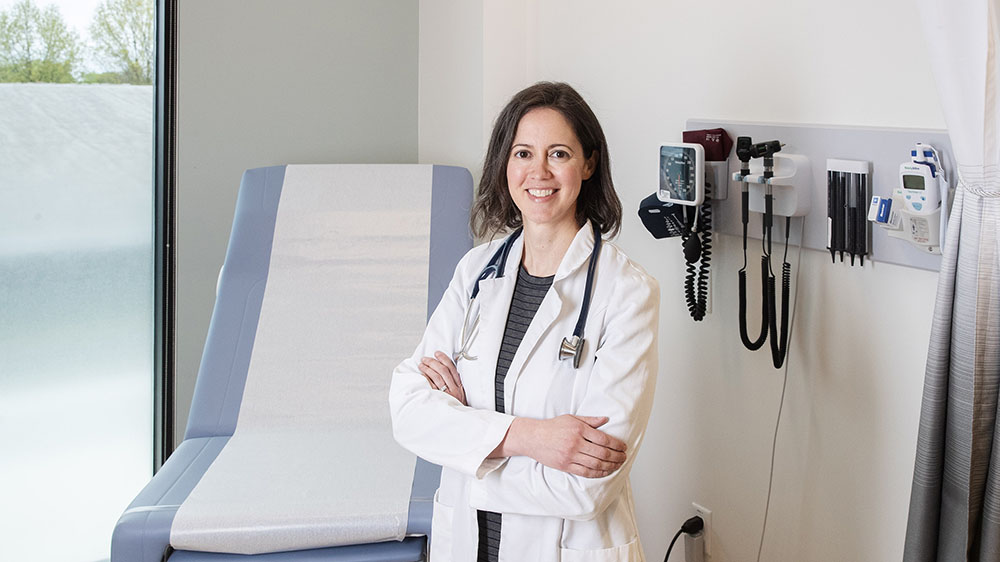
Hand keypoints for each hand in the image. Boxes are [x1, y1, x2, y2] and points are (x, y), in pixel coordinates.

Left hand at [419, 351, 466, 405]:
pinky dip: (426, 379)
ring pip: (436, 377)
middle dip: (433, 362)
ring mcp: (446, 395)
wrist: (459, 422)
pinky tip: (422, 375)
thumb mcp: (460, 395)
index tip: (437, 353)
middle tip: (425, 359)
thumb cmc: (457, 408)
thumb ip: (454, 384)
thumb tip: (444, 370)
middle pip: (443, 371)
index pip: (452, 368)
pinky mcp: (439, 399)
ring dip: (427, 369)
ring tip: (421, 365)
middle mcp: (454, 389)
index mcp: (459, 386)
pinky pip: (431, 386)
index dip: (444, 359)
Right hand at [511, 415, 626, 477]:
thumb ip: (590, 420)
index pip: (603, 439)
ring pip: (596, 464)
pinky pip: (585, 472)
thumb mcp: (571, 418)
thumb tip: (606, 419)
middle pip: (602, 453)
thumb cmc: (553, 427)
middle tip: (624, 458)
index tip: (623, 447)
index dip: (617, 444)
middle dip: (617, 457)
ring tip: (618, 465)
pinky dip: (598, 473)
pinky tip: (605, 472)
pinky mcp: (565, 466)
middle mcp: (575, 443)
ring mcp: (570, 456)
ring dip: (610, 466)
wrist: (533, 437)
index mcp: (579, 429)